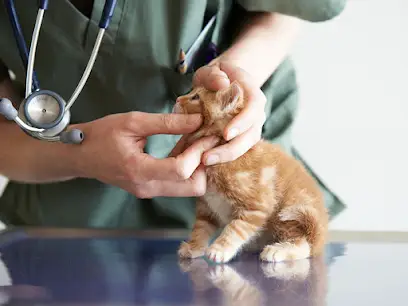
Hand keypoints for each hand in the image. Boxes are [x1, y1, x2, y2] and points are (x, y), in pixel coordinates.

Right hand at [71, 112, 218, 197]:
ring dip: (198, 166)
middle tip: (205, 140)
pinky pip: (178, 184)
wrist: (80, 156)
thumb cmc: (101, 135)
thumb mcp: (132, 122)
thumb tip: (197, 120)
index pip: (181, 170)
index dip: (198, 152)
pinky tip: (184, 147)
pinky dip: (188, 168)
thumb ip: (166, 123)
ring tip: (195, 141)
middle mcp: (148, 187)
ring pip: (189, 188)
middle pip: (193, 187)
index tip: (205, 133)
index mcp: (140, 170)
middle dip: (205, 163)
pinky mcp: (151, 190)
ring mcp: (150, 192)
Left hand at [192, 61, 266, 164]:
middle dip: (231, 149)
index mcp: (252, 93)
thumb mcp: (210, 70)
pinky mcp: (241, 138)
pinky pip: (236, 150)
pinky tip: (205, 161)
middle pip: (251, 135)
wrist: (222, 82)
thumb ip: (213, 75)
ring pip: (245, 146)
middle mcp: (256, 113)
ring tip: (203, 161)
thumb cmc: (215, 77)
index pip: (254, 108)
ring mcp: (251, 127)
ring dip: (225, 156)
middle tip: (207, 158)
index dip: (242, 122)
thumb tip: (221, 84)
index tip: (225, 134)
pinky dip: (222, 156)